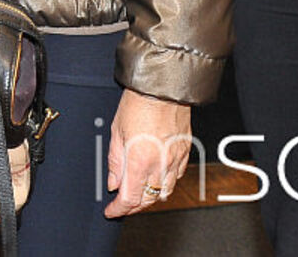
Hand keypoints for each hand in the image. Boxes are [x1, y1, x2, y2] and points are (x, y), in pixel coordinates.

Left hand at [104, 89, 191, 216]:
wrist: (162, 87)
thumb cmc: (138, 103)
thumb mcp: (117, 132)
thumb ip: (115, 161)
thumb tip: (113, 182)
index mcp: (139, 160)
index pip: (129, 198)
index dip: (118, 209)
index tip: (111, 211)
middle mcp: (159, 164)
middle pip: (148, 200)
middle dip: (133, 207)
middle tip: (122, 205)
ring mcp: (175, 160)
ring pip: (164, 193)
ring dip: (150, 198)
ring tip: (138, 195)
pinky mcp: (185, 153)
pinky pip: (176, 178)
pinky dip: (165, 184)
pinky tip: (156, 180)